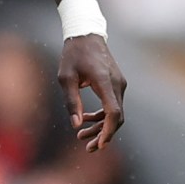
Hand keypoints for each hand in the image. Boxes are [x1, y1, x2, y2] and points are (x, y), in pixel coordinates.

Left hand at [59, 34, 126, 151]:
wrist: (86, 35)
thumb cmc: (72, 55)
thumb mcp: (65, 78)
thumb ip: (71, 101)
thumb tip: (75, 125)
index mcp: (104, 81)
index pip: (114, 112)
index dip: (108, 130)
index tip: (101, 145)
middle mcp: (117, 84)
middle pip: (117, 117)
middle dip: (104, 135)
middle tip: (88, 148)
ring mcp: (119, 84)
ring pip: (116, 113)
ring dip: (101, 127)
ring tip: (82, 137)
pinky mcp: (116, 84)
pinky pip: (113, 105)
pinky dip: (102, 116)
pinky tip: (85, 120)